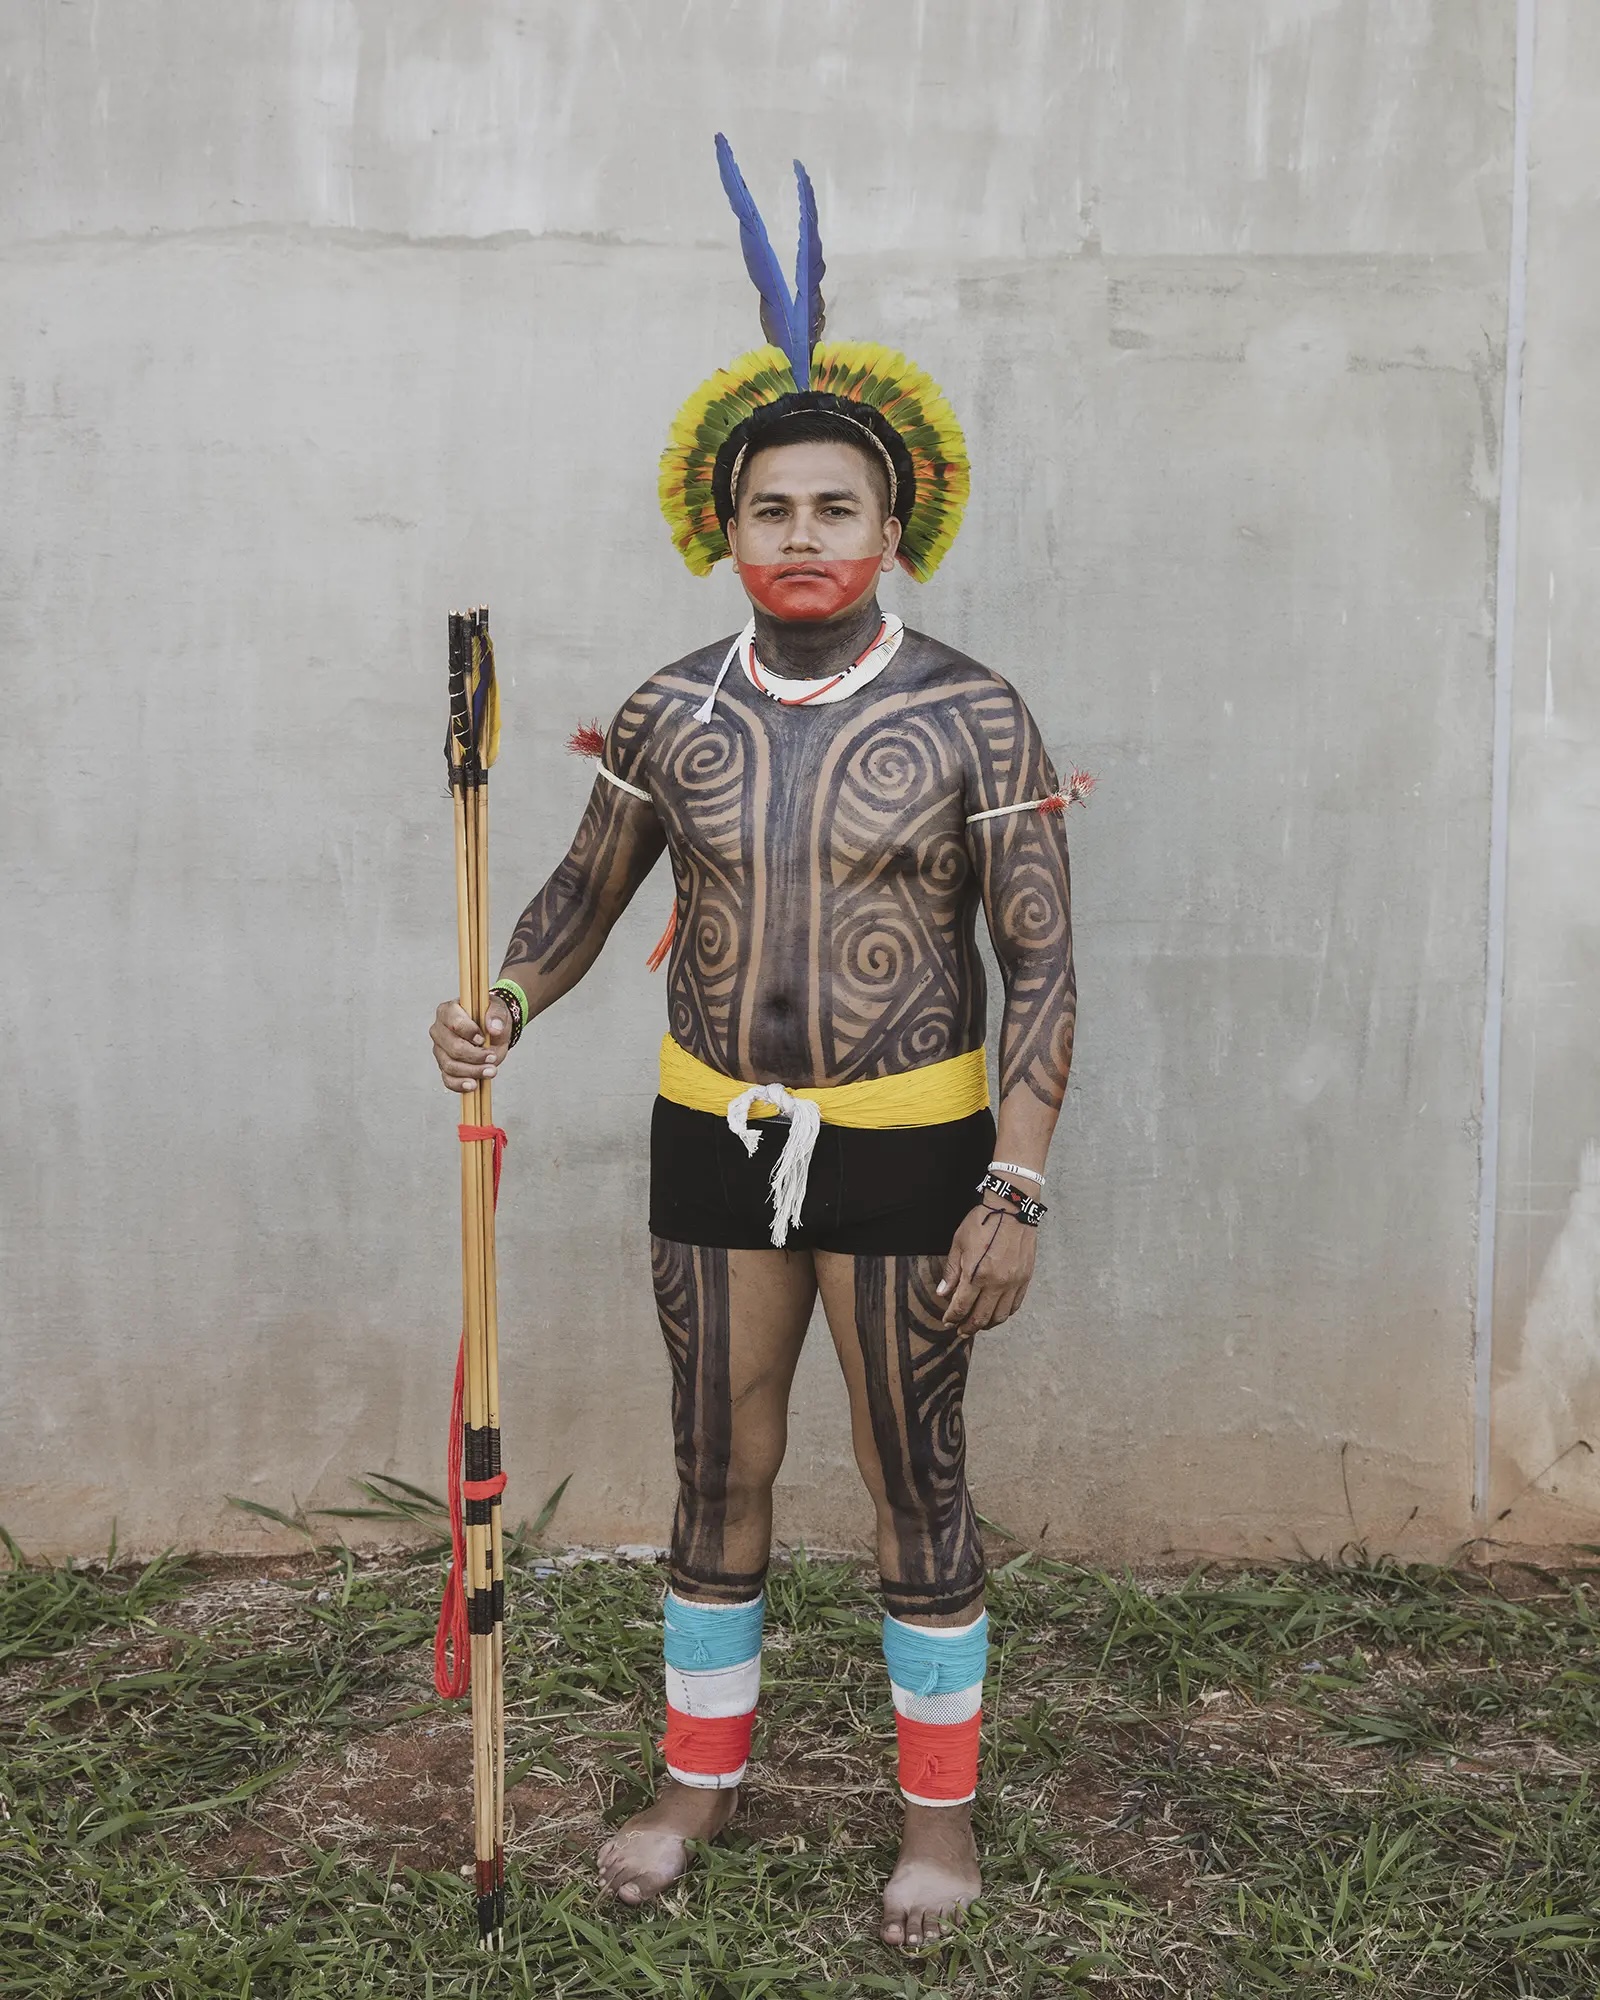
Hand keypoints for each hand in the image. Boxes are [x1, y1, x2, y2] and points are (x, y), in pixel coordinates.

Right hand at [429, 996, 512, 1092]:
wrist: (493, 1032)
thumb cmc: (490, 1019)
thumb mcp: (498, 1011)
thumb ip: (497, 1015)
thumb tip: (494, 1028)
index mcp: (448, 1011)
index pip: (454, 1023)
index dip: (470, 1033)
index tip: (483, 1039)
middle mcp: (439, 1031)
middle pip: (453, 1048)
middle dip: (475, 1056)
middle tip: (492, 1057)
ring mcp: (440, 1050)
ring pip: (451, 1066)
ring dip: (473, 1071)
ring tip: (491, 1071)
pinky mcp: (444, 1066)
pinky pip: (448, 1079)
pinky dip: (461, 1084)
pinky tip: (474, 1085)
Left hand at [936, 1203, 1036, 1333]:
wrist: (1013, 1208)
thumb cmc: (983, 1222)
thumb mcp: (959, 1242)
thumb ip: (951, 1271)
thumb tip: (943, 1293)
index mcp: (976, 1274)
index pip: (961, 1306)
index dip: (952, 1317)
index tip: (947, 1321)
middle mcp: (996, 1283)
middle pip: (980, 1317)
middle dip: (967, 1327)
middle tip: (960, 1331)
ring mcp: (1013, 1283)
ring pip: (1000, 1316)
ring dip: (987, 1325)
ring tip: (977, 1325)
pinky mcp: (1025, 1279)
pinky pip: (1015, 1305)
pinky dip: (1004, 1314)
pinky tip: (996, 1313)